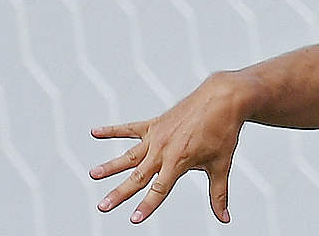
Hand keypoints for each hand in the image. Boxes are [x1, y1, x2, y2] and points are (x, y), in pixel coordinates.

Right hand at [90, 72, 254, 223]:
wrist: (224, 98)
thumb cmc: (224, 131)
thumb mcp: (221, 164)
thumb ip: (218, 194)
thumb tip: (225, 218)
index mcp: (179, 161)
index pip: (160, 189)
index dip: (147, 206)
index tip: (134, 219)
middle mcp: (164, 149)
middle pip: (138, 176)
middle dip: (119, 192)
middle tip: (103, 205)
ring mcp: (157, 136)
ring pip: (129, 154)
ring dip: (111, 165)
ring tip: (94, 174)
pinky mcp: (156, 123)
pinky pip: (130, 128)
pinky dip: (113, 130)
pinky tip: (95, 132)